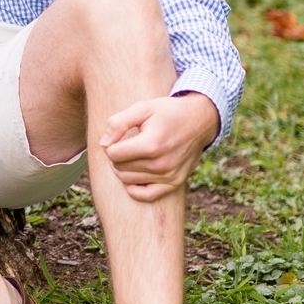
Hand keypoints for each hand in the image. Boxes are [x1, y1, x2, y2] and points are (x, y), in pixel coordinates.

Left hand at [99, 93, 219, 201]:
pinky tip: (134, 174)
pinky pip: (145, 195)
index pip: (113, 154)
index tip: (118, 136)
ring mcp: (169, 176)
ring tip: (132, 154)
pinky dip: (134, 188)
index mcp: (152, 144)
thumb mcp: (142, 108)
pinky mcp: (175, 183)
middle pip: (119, 168)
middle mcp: (161, 164)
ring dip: (124, 168)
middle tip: (125, 144)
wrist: (199, 120)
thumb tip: (103, 144)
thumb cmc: (168, 112)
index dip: (110, 144)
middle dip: (116, 156)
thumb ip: (118, 123)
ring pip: (128, 180)